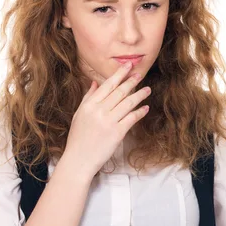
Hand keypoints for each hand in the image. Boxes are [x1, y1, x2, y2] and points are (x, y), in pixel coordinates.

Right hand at [60, 61, 150, 178]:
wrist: (79, 160)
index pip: (107, 85)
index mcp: (89, 105)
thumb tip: (94, 82)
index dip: (119, 74)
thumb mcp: (79, 115)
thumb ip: (88, 98)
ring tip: (147, 89)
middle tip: (139, 75)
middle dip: (131, 82)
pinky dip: (139, 112)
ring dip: (139, 95)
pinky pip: (131, 118)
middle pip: (119, 92)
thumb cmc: (78, 138)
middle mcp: (99, 111)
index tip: (127, 66)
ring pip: (128, 103)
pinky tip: (145, 108)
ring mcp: (108, 122)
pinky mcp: (117, 133)